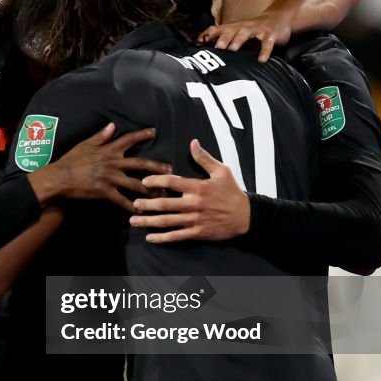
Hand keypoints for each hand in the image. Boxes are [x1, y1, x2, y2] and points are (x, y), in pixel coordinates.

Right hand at [29, 123, 170, 211]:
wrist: (59, 177)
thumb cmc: (71, 160)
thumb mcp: (85, 144)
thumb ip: (101, 136)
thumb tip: (112, 125)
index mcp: (108, 150)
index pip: (128, 139)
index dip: (142, 135)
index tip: (153, 132)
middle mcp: (113, 163)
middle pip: (140, 163)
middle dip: (157, 166)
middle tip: (170, 169)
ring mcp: (110, 178)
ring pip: (135, 183)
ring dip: (150, 188)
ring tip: (162, 192)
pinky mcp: (105, 192)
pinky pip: (122, 200)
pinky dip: (131, 205)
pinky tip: (140, 210)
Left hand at [129, 139, 249, 241]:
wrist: (246, 216)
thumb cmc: (232, 191)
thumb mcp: (222, 171)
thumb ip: (204, 158)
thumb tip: (192, 142)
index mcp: (197, 187)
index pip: (172, 182)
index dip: (156, 181)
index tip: (144, 182)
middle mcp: (194, 203)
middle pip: (165, 204)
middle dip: (147, 204)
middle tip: (133, 204)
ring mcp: (195, 220)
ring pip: (167, 221)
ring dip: (149, 221)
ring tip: (134, 221)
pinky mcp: (198, 232)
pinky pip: (177, 236)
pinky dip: (162, 238)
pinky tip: (150, 238)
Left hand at [198, 11, 291, 62]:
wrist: (278, 17)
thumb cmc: (253, 28)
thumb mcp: (238, 31)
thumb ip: (224, 39)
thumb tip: (205, 50)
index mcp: (234, 27)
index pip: (217, 29)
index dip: (207, 35)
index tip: (197, 44)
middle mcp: (243, 27)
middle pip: (230, 30)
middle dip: (222, 38)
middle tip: (216, 47)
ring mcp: (257, 30)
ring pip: (246, 33)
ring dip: (238, 40)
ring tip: (232, 49)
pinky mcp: (270, 35)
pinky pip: (267, 43)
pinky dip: (264, 52)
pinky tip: (261, 60)